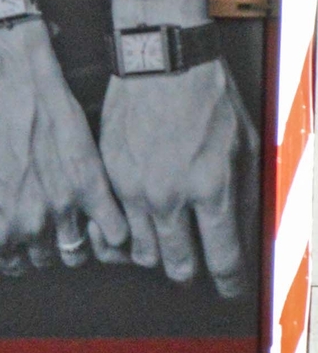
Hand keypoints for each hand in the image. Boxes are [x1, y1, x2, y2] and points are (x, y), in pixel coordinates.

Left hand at [0, 19, 130, 273]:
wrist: (13, 89)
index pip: (14, 267)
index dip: (25, 258)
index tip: (34, 248)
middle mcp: (27, 227)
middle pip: (49, 260)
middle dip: (54, 247)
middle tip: (62, 229)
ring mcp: (61, 210)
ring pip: (80, 250)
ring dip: (86, 242)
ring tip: (88, 227)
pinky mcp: (90, 187)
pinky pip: (114, 228)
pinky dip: (117, 229)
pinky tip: (116, 220)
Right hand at [99, 58, 258, 297]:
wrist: (160, 65)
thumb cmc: (206, 96)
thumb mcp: (244, 142)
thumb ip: (243, 190)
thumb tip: (243, 230)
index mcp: (209, 187)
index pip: (221, 255)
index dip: (228, 279)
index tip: (230, 288)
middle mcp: (169, 196)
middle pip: (177, 263)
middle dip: (190, 273)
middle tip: (195, 271)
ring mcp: (134, 191)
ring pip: (141, 252)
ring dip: (156, 257)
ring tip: (165, 250)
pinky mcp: (108, 180)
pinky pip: (115, 226)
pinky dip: (126, 236)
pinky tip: (137, 229)